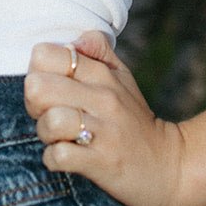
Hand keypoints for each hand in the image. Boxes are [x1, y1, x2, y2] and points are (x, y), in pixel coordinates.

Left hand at [23, 32, 187, 205]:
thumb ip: (97, 52)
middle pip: (38, 87)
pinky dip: (55, 159)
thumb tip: (74, 39)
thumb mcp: (122, 78)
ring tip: (59, 138)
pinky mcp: (102, 162)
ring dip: (45, 134)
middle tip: (47, 115)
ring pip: (49, 121)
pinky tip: (67, 157)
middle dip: (34, 105)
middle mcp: (103, 98)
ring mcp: (103, 130)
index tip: (49, 89)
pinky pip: (58, 156)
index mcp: (102, 74)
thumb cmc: (135, 120)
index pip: (46, 55)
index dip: (37, 72)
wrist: (170, 166)